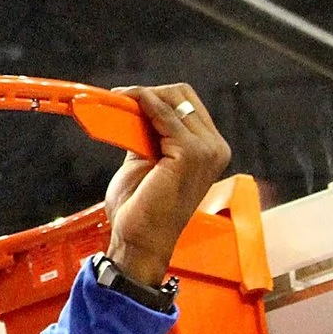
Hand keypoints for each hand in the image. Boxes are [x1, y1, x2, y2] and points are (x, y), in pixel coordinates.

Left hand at [102, 83, 232, 286]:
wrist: (138, 240)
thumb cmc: (141, 208)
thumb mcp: (145, 161)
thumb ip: (148, 134)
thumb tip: (134, 107)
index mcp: (209, 150)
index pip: (188, 105)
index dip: (158, 96)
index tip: (127, 98)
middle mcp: (215, 148)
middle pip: (184, 96)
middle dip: (151, 93)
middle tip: (120, 98)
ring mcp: (207, 151)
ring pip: (175, 100)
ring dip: (142, 96)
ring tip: (117, 100)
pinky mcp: (192, 153)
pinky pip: (165, 114)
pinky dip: (144, 104)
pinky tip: (127, 103)